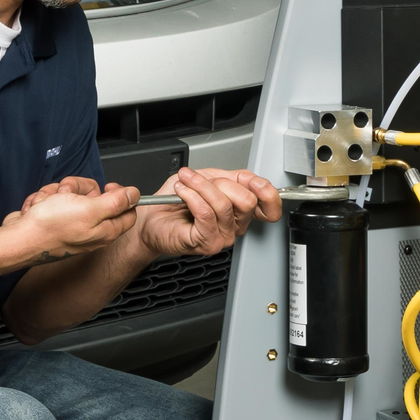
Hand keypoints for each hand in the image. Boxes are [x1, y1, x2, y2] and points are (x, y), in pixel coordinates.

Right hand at [10, 178, 138, 259]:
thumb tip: (135, 195)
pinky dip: (46, 199)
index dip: (119, 194)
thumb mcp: (90, 209)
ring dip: (57, 193)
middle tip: (67, 195)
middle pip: (97, 196)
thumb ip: (116, 202)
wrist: (18, 239)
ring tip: (48, 203)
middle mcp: (91, 229)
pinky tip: (39, 208)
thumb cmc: (50, 227)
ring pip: (73, 195)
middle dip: (78, 188)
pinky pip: (56, 200)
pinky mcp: (55, 220)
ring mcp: (72, 224)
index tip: (105, 188)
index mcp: (105, 230)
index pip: (126, 210)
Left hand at [136, 167, 281, 259]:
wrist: (151, 218)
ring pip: (224, 204)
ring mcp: (222, 237)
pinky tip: (182, 192)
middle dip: (221, 183)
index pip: (268, 205)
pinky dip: (192, 196)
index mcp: (239, 211)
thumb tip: (250, 177)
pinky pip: (206, 213)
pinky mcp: (206, 242)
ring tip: (185, 182)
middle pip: (247, 200)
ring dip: (200, 186)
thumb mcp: (207, 178)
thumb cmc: (174, 201)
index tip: (252, 180)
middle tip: (201, 180)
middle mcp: (234, 226)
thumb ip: (232, 177)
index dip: (265, 190)